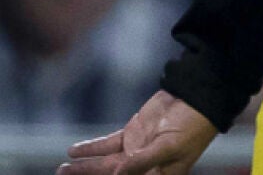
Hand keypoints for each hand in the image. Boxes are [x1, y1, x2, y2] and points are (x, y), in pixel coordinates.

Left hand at [60, 90, 216, 174]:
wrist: (198, 98)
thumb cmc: (193, 126)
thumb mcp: (170, 146)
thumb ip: (143, 161)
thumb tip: (117, 174)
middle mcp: (144, 167)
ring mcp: (136, 150)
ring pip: (104, 162)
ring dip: (83, 166)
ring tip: (62, 169)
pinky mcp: (132, 134)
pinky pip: (106, 144)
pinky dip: (90, 147)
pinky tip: (74, 151)